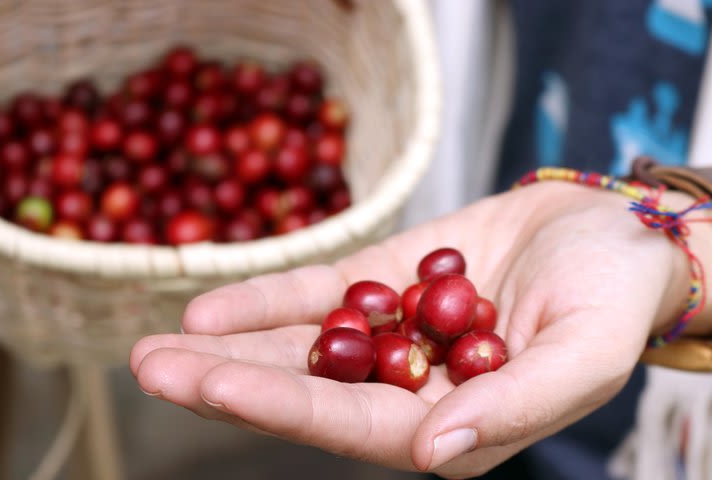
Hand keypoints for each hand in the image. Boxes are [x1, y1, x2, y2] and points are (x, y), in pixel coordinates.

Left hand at [130, 182, 698, 477]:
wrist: (613, 232)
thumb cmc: (616, 296)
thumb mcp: (584, 353)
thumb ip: (514, 405)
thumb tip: (433, 448)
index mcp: (454, 422)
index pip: (355, 425)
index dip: (283, 408)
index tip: (212, 384)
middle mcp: (412, 384)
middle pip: (309, 392)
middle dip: (231, 383)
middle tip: (152, 371)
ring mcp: (395, 331)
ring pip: (303, 345)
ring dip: (232, 343)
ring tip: (158, 346)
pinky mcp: (388, 279)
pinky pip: (323, 292)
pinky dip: (271, 298)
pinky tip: (212, 305)